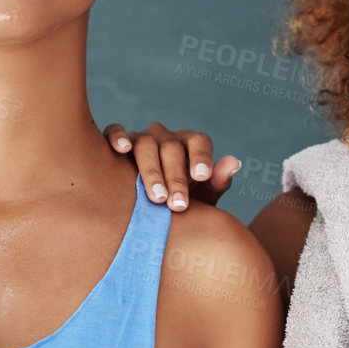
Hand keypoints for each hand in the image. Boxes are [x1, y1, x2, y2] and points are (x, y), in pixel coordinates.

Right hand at [103, 121, 239, 210]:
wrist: (154, 217)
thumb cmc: (183, 205)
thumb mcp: (205, 198)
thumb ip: (218, 182)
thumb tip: (233, 163)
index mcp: (190, 145)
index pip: (198, 141)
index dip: (200, 156)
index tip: (202, 177)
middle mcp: (166, 138)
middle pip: (171, 147)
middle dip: (176, 177)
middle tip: (179, 205)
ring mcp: (142, 139)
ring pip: (145, 143)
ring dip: (151, 171)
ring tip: (156, 197)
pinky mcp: (119, 144)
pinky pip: (115, 131)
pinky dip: (117, 137)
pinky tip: (122, 150)